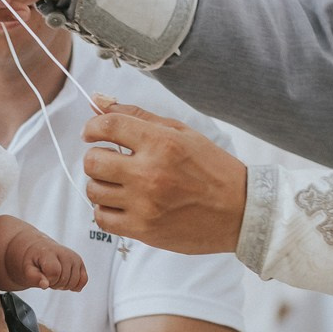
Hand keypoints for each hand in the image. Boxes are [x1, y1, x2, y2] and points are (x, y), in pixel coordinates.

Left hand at [21, 240, 87, 291]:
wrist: (39, 248)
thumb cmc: (33, 259)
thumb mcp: (27, 268)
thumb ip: (34, 277)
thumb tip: (44, 284)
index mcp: (49, 252)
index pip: (55, 273)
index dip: (48, 281)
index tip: (42, 278)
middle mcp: (64, 253)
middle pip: (65, 280)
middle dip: (55, 284)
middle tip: (47, 277)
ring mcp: (74, 257)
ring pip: (74, 282)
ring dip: (63, 285)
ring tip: (55, 277)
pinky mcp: (80, 262)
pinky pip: (83, 280)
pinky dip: (75, 285)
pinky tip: (66, 281)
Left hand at [80, 101, 250, 254]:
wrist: (240, 212)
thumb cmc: (212, 169)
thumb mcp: (181, 133)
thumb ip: (138, 116)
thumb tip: (99, 102)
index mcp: (161, 144)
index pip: (108, 126)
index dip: (92, 126)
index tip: (92, 131)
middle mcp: (150, 174)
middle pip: (93, 161)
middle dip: (96, 157)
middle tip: (110, 160)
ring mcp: (145, 204)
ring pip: (94, 191)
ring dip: (101, 185)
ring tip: (119, 184)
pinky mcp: (144, 230)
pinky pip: (102, 219)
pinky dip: (105, 211)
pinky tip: (121, 204)